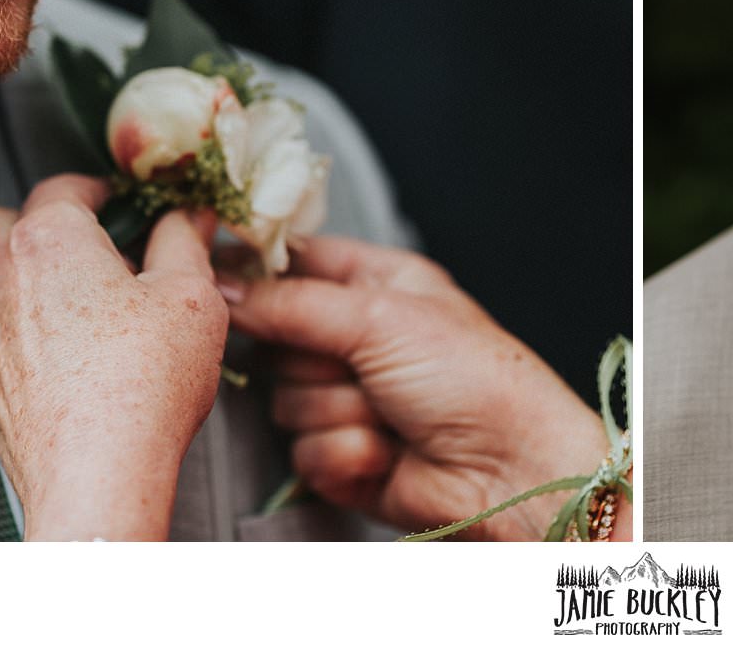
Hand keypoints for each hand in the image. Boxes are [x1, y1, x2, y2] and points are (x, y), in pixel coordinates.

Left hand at [0, 175, 227, 540]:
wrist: (96, 472)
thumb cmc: (140, 384)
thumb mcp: (191, 296)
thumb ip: (185, 243)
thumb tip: (186, 219)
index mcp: (49, 240)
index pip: (62, 186)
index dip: (98, 188)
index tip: (124, 202)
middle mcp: (2, 279)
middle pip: (1, 222)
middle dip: (39, 221)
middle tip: (89, 241)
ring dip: (29, 278)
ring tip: (83, 301)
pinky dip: (25, 333)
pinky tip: (70, 357)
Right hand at [219, 236, 621, 541]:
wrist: (512, 469)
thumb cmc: (476, 378)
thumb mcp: (381, 317)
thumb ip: (291, 302)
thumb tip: (220, 286)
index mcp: (379, 285)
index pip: (295, 263)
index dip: (258, 271)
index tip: (221, 277)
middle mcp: (362, 339)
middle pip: (277, 340)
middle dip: (314, 361)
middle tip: (359, 364)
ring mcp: (352, 399)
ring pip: (286, 402)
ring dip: (338, 412)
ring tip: (390, 413)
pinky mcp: (346, 457)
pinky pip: (304, 453)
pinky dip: (346, 454)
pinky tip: (388, 453)